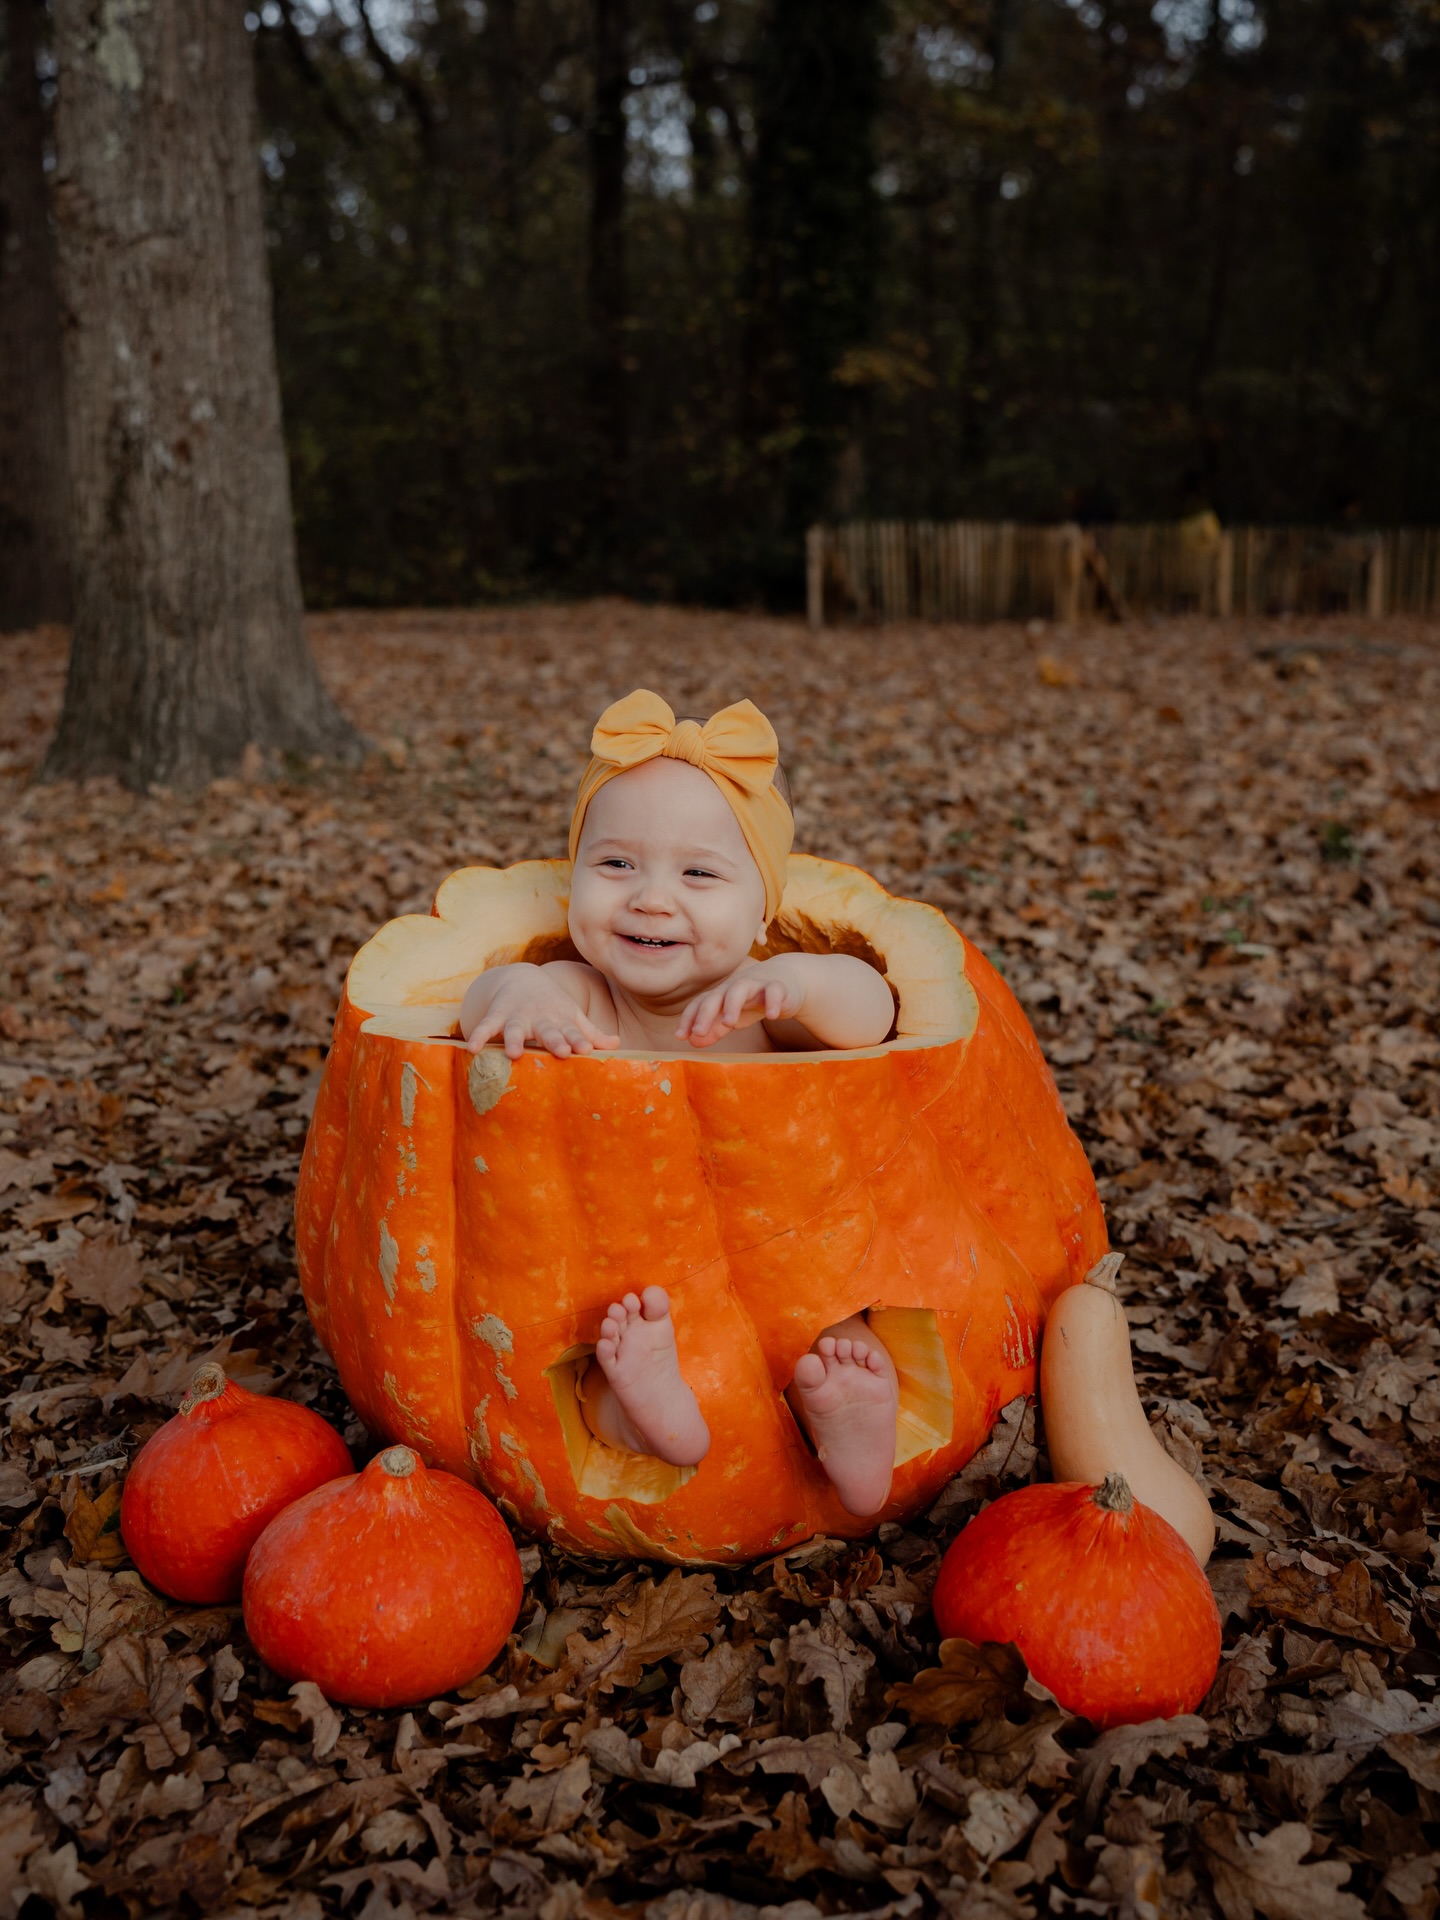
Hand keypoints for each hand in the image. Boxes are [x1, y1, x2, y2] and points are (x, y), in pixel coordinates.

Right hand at [462, 968, 619, 1059]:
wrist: (521, 978)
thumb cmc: (552, 1004)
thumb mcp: (572, 1016)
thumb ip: (591, 1033)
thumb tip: (618, 1044)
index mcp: (560, 1020)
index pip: (573, 1032)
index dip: (579, 1040)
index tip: (586, 1050)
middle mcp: (540, 1019)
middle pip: (548, 1031)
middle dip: (554, 1040)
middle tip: (561, 1052)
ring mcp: (517, 1016)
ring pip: (515, 1030)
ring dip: (514, 1040)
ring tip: (513, 1053)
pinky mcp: (497, 1015)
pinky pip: (486, 1026)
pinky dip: (479, 1035)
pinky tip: (473, 1049)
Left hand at [677, 960, 805, 1046]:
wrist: (785, 980)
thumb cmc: (753, 999)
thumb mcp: (733, 1016)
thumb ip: (714, 1028)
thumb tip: (692, 1042)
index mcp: (722, 995)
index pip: (701, 1004)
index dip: (689, 1018)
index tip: (680, 1036)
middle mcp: (735, 987)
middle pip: (717, 995)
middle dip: (706, 1012)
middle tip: (699, 1031)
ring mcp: (756, 984)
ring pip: (741, 989)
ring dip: (733, 1004)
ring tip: (729, 1023)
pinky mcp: (778, 987)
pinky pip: (775, 991)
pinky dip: (773, 1002)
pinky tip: (772, 1016)